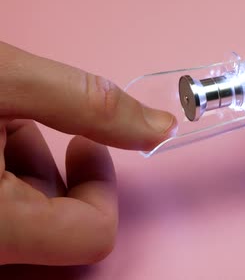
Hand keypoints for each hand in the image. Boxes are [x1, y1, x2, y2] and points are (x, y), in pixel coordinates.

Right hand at [0, 42, 176, 264]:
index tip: (90, 144)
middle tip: (30, 122)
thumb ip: (89, 104)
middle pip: (55, 225)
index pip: (91, 233)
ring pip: (22, 219)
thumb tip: (158, 126)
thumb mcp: (4, 81)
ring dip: (22, 168)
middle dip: (55, 168)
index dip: (103, 182)